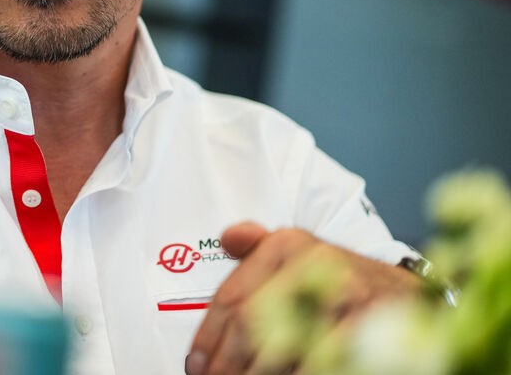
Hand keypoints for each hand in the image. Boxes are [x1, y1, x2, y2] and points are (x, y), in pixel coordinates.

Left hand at [184, 222, 419, 374]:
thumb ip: (256, 247)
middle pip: (255, 330)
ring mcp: (349, 305)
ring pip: (285, 357)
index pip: (234, 298)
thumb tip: (227, 238)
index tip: (195, 364)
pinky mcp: (372, 338)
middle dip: (228, 365)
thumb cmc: (336, 277)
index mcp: (290, 245)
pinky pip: (321, 368)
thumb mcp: (297, 251)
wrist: (405, 294)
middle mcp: (320, 269)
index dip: (208, 339)